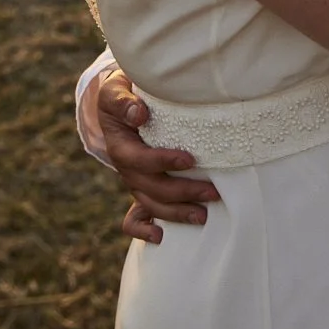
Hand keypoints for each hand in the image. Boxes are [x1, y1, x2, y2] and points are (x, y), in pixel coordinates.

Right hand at [96, 67, 216, 244]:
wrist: (118, 105)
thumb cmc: (122, 95)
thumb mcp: (115, 90)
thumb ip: (124, 101)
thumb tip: (140, 114)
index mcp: (121, 147)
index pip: (142, 161)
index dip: (164, 161)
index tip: (190, 159)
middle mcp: (126, 170)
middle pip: (153, 189)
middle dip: (183, 192)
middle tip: (213, 192)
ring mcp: (133, 182)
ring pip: (151, 205)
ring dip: (176, 213)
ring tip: (203, 216)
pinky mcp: (140, 188)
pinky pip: (132, 219)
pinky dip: (142, 231)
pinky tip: (160, 238)